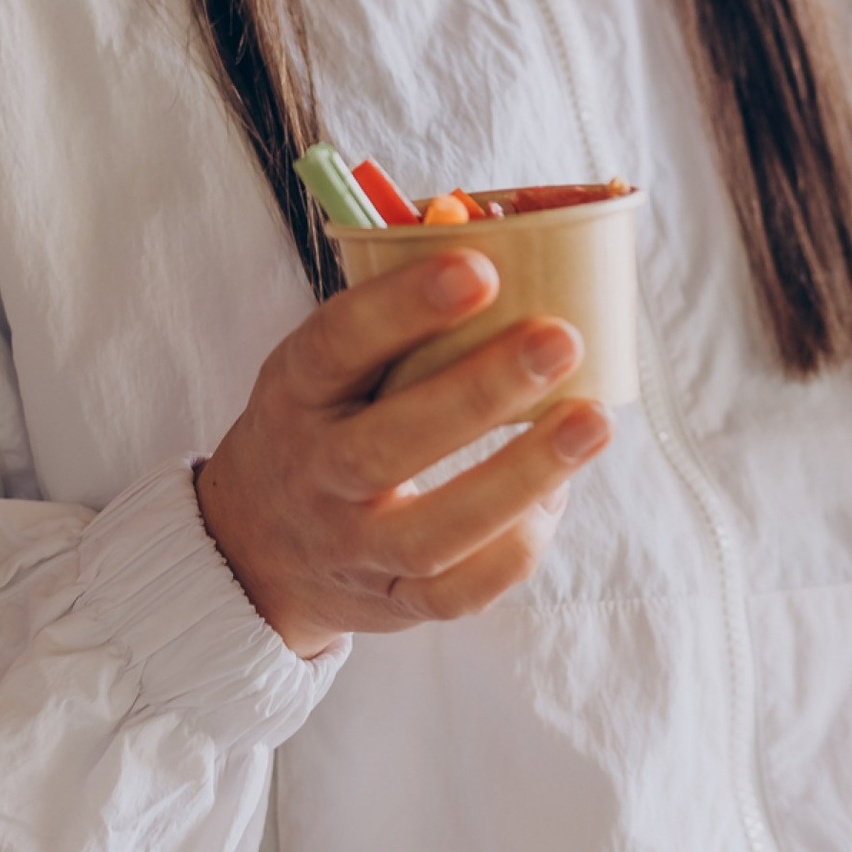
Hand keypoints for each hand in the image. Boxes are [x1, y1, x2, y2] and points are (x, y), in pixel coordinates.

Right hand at [194, 252, 609, 660]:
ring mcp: (351, 547)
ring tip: (594, 421)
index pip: (337, 344)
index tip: (481, 267)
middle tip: (560, 340)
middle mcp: (315, 474)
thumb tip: (507, 248)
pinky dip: (513, 551)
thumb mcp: (326, 364)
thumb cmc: (323, 421)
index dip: (404, 307)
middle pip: (388, 444)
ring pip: (433, 532)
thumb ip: (396, 320)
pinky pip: (458, 594)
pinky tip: (557, 497)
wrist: (258, 545)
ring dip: (520, 476)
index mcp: (296, 392)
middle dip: (481, 392)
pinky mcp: (392, 604)